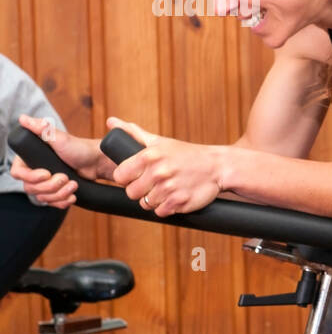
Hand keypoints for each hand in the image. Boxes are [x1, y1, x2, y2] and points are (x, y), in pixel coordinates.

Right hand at [9, 114, 111, 207]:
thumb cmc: (79, 147)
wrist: (96, 162)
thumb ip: (42, 129)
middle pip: (30, 188)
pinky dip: (62, 202)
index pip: (17, 173)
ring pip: (42, 197)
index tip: (46, 173)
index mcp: (30, 158)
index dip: (30, 176)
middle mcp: (35, 171)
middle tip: (66, 177)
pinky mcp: (56, 192)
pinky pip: (52, 203)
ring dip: (59, 193)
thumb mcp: (60, 138)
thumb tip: (23, 118)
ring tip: (73, 184)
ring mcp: (45, 183)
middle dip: (50, 186)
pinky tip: (73, 195)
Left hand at [107, 117, 225, 217]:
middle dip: (140, 190)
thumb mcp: (161, 141)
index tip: (137, 176)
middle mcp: (158, 172)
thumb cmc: (186, 154)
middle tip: (153, 184)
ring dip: (154, 200)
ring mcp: (169, 189)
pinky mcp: (180, 202)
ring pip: (146, 204)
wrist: (218, 166)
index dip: (127, 178)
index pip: (120, 176)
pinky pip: (161, 212)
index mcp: (150, 156)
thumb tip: (111, 122)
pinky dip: (166, 207)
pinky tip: (174, 197)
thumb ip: (134, 133)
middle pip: (131, 193)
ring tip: (166, 190)